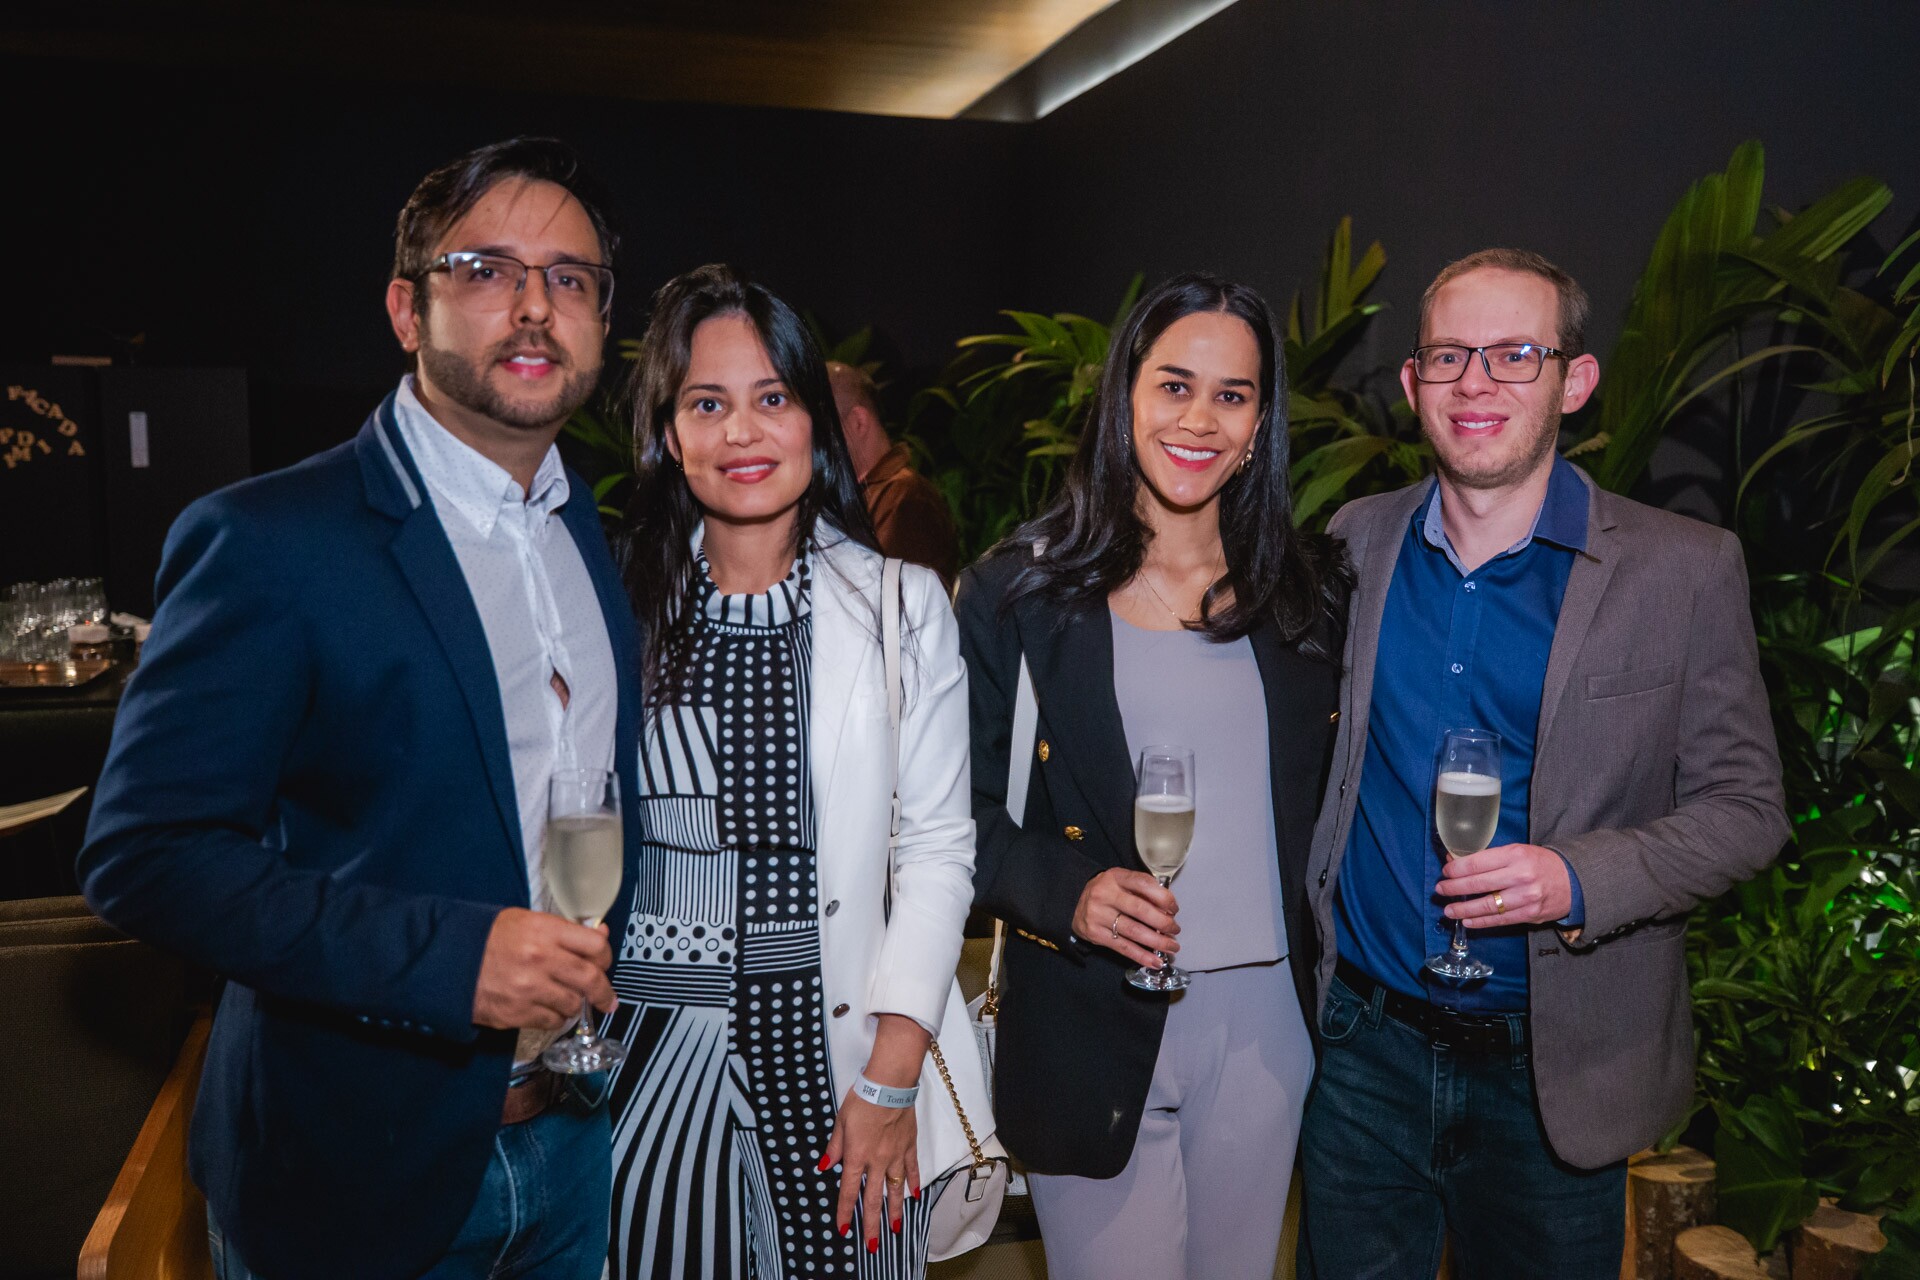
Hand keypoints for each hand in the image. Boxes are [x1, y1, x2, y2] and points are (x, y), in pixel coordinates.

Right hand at [471, 908, 614, 1030]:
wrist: (447, 962)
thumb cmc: (487, 939)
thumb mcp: (526, 921)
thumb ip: (564, 930)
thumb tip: (600, 937)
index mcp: (544, 931)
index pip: (595, 945)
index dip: (605, 956)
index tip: (604, 963)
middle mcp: (541, 959)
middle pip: (591, 978)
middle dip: (603, 992)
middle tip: (607, 999)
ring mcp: (529, 988)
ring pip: (573, 1004)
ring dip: (574, 1004)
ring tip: (565, 998)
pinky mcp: (517, 1013)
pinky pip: (553, 1021)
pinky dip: (555, 1018)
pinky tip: (548, 1008)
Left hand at [820, 1091, 920, 1250]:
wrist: (889, 1085)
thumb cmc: (862, 1100)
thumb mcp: (841, 1122)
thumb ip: (835, 1147)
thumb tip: (824, 1166)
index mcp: (857, 1156)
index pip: (849, 1191)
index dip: (845, 1213)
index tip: (843, 1229)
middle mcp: (877, 1161)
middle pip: (874, 1198)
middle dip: (872, 1223)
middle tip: (873, 1244)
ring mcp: (895, 1155)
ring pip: (895, 1189)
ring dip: (894, 1211)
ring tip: (895, 1229)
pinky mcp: (909, 1146)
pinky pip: (912, 1169)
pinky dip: (915, 1183)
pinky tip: (916, 1196)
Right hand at [1072, 867, 1178, 968]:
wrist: (1075, 903)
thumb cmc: (1106, 892)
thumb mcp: (1121, 881)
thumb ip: (1142, 890)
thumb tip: (1168, 910)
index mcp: (1115, 877)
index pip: (1144, 884)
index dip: (1164, 898)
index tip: (1174, 909)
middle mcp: (1105, 894)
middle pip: (1141, 910)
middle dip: (1164, 923)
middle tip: (1175, 930)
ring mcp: (1099, 915)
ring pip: (1134, 931)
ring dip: (1158, 942)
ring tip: (1171, 947)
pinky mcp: (1095, 934)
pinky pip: (1123, 947)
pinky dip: (1142, 956)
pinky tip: (1155, 961)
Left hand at [1437, 843, 1571, 926]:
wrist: (1573, 881)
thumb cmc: (1539, 863)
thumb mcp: (1517, 852)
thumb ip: (1489, 858)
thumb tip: (1455, 862)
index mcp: (1515, 855)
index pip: (1478, 863)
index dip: (1457, 869)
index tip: (1445, 872)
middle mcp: (1520, 876)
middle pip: (1479, 884)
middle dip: (1454, 888)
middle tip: (1440, 891)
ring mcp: (1526, 897)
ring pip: (1487, 906)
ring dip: (1463, 909)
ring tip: (1448, 910)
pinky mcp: (1530, 914)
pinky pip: (1499, 920)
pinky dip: (1480, 922)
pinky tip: (1467, 920)